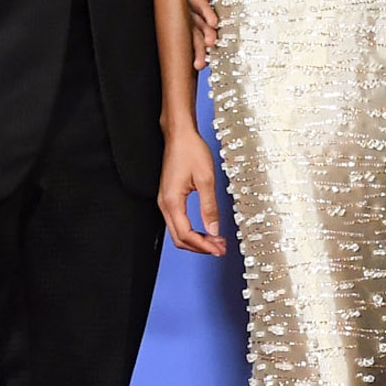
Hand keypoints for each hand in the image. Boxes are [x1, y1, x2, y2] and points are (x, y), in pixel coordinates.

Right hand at [158, 128, 226, 256]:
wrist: (179, 135)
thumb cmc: (190, 151)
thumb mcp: (206, 179)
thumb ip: (209, 206)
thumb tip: (214, 229)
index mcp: (172, 201)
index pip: (185, 234)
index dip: (203, 245)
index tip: (218, 249)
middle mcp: (165, 204)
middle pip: (179, 238)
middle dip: (200, 247)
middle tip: (220, 249)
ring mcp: (165, 202)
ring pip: (178, 232)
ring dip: (196, 240)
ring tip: (216, 241)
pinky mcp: (169, 198)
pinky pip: (178, 222)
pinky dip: (192, 230)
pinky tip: (206, 230)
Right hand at [181, 0, 224, 61]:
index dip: (204, 10)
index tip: (214, 22)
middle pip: (195, 16)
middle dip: (203, 32)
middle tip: (212, 45)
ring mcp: (198, 2)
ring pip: (196, 27)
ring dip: (200, 44)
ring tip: (201, 63)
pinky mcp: (206, 9)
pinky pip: (203, 28)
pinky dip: (203, 44)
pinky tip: (205, 61)